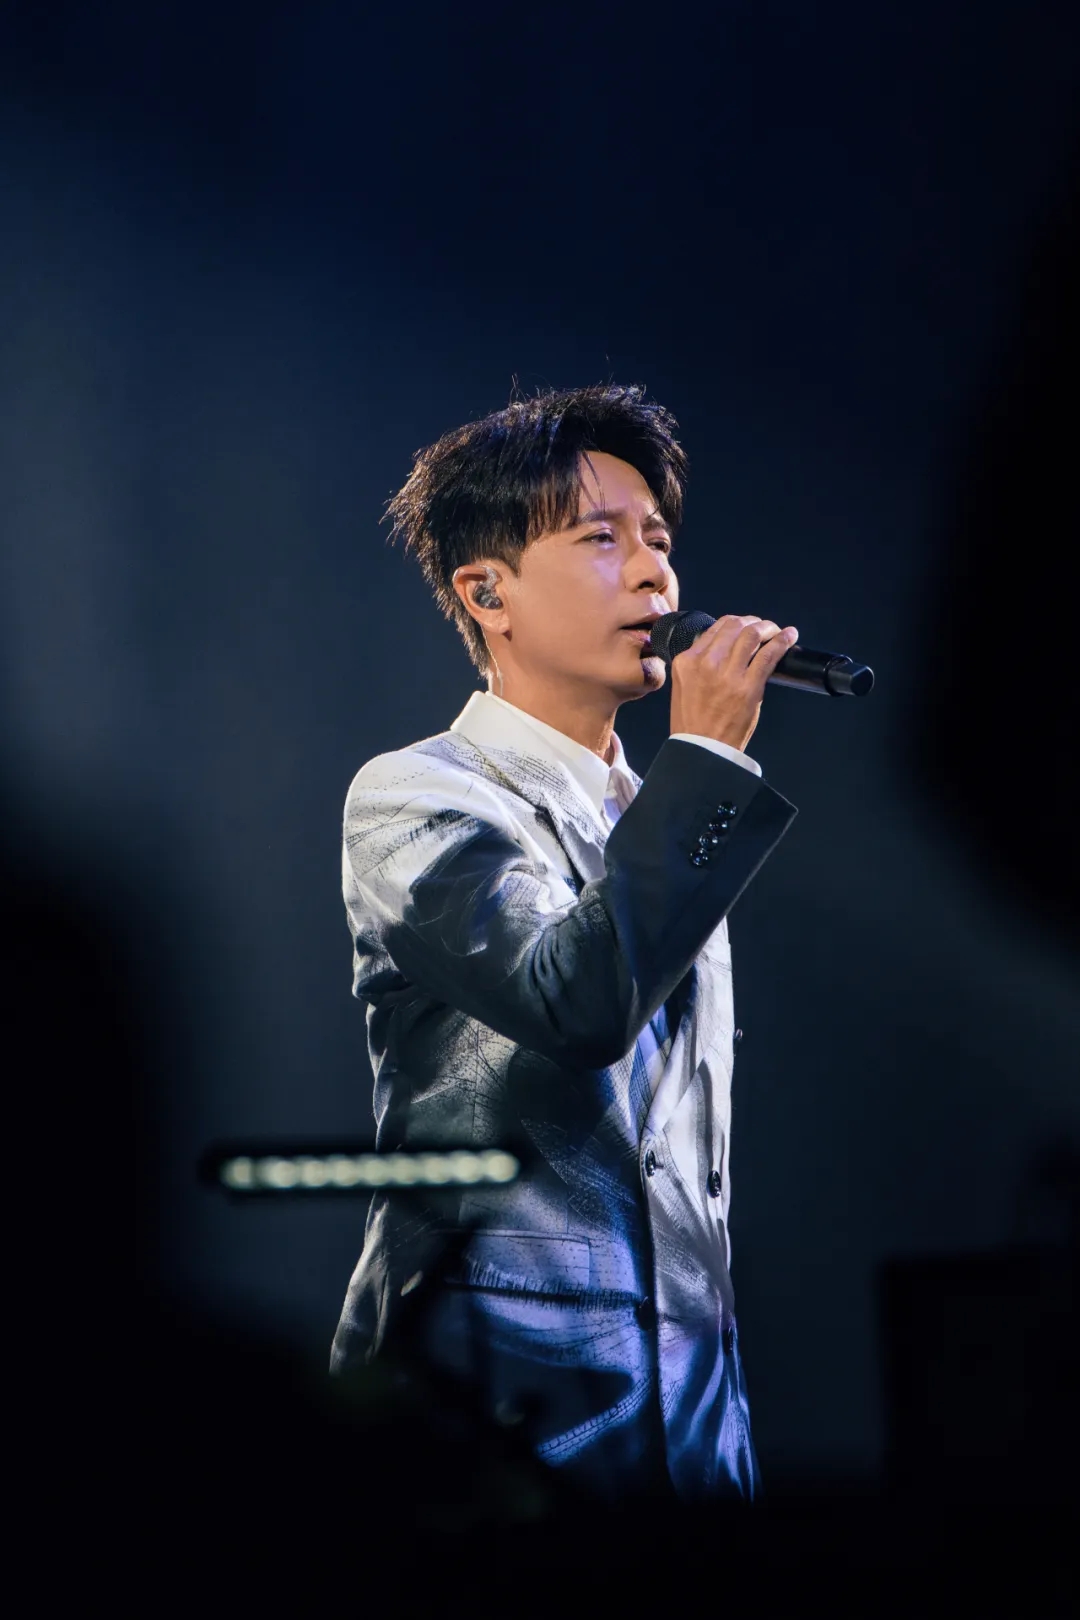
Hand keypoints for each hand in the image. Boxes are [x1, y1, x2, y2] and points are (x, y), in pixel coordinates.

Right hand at [668, 615, 798, 751]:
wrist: (702, 749)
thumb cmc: (694, 722)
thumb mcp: (684, 686)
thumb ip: (698, 664)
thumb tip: (723, 648)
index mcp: (687, 661)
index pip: (714, 628)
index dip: (734, 623)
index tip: (745, 625)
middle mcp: (706, 662)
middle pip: (734, 625)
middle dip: (752, 622)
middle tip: (763, 627)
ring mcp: (728, 673)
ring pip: (752, 634)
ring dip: (768, 628)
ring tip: (776, 631)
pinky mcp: (749, 686)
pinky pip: (769, 655)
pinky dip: (782, 641)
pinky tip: (790, 636)